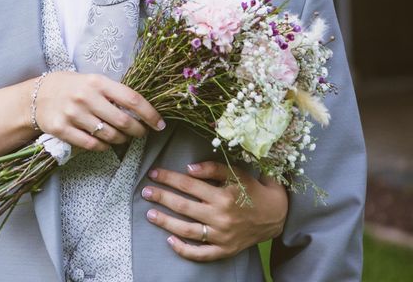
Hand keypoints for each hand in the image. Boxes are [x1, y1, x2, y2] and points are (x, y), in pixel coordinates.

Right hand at [35, 72, 164, 150]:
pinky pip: (91, 144)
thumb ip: (113, 93)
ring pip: (109, 135)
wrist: (37, 96)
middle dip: (138, 131)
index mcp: (97, 82)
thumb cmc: (71, 87)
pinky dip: (104, 147)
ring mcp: (73, 114)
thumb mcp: (92, 81)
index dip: (149, 114)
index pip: (131, 99)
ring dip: (121, 140)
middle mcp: (86, 97)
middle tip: (141, 133)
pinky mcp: (62, 129)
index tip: (159, 124)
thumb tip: (140, 110)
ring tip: (123, 138)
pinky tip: (106, 143)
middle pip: (123, 121)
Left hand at [141, 161, 287, 260]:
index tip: (154, 173)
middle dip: (161, 197)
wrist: (276, 215)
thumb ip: (212, 169)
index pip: (188, 185)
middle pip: (183, 206)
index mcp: (223, 195)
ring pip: (188, 230)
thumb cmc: (253, 189)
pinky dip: (184, 249)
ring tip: (150, 214)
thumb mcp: (236, 173)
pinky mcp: (224, 250)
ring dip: (166, 222)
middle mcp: (221, 216)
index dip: (169, 178)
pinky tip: (169, 241)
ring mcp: (222, 235)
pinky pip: (201, 253)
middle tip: (145, 191)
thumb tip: (188, 169)